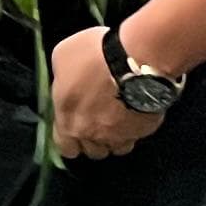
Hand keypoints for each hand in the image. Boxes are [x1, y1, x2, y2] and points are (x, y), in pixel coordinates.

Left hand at [50, 24, 163, 161]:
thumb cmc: (96, 55)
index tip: (74, 125)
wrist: (135, 57)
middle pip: (93, 150)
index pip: (65, 147)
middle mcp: (93, 135)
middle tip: (97, 117)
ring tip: (118, 115)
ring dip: (116, 136)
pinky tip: (135, 110)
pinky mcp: (144, 129)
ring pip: (117, 147)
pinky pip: (137, 134)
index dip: (70, 138)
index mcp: (68, 121)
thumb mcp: (63, 56)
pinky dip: (135, 127)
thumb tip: (66, 79)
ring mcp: (120, 135)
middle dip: (94, 138)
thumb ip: (62, 77)